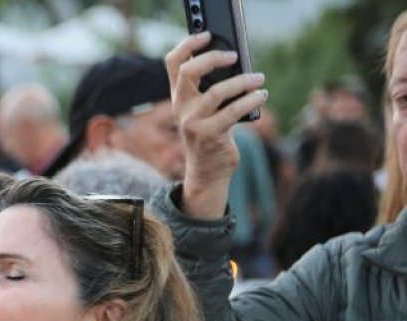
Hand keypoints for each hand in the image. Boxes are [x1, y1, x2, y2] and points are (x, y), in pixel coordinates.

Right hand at [165, 31, 266, 218]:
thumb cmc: (212, 135)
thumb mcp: (206, 110)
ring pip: (216, 92)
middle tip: (234, 56)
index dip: (188, 45)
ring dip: (243, 81)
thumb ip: (212, 89)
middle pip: (188, 72)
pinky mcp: (209, 135)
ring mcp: (192, 122)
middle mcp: (180, 108)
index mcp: (179, 97)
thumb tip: (238, 65)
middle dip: (213, 58)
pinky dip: (251, 100)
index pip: (172, 63)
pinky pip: (233, 111)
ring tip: (260, 80)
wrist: (208, 171)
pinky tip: (261, 96)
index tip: (207, 35)